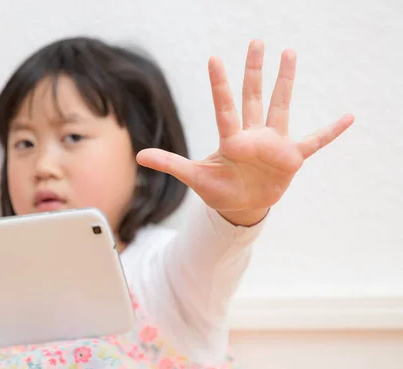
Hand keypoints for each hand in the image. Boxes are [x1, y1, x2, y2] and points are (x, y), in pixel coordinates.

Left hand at [137, 40, 353, 213]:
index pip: (224, 107)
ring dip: (285, 83)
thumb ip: (170, 164)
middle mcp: (253, 134)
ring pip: (281, 107)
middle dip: (254, 70)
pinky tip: (349, 116)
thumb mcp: (194, 177)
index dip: (220, 85)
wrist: (240, 206)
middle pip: (253, 96)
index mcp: (230, 139)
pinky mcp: (291, 158)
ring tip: (290, 54)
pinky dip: (330, 131)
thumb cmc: (218, 190)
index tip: (214, 59)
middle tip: (256, 42)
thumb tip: (139, 155)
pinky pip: (314, 141)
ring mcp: (273, 144)